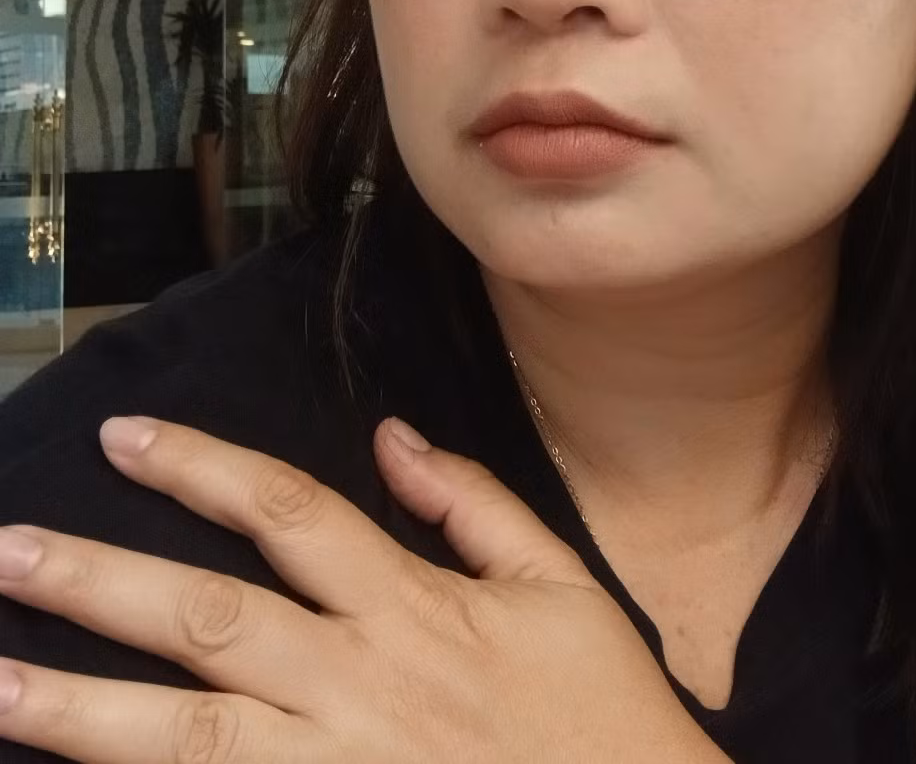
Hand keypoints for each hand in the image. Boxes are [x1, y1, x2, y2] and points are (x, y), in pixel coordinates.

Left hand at [0, 416, 727, 763]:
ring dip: (81, 709)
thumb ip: (473, 505)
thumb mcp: (560, 586)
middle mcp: (359, 685)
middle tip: (6, 549)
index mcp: (413, 609)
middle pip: (210, 619)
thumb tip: (392, 436)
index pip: (289, 513)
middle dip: (100, 581)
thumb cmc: (602, 718)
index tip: (126, 440)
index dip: (202, 470)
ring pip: (186, 736)